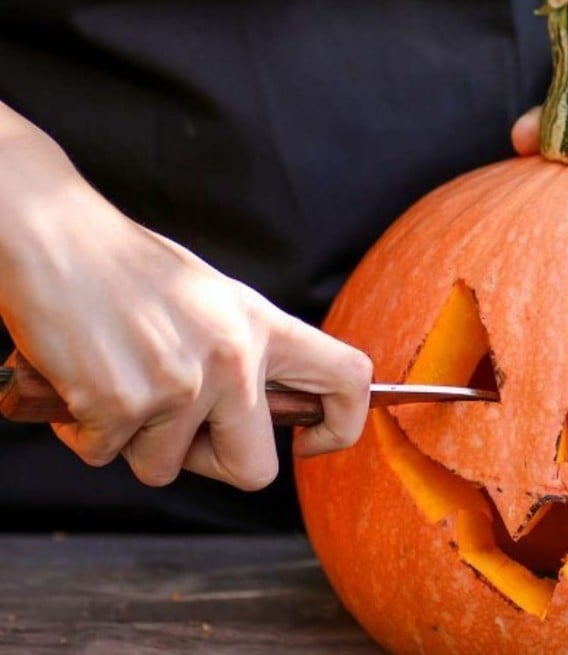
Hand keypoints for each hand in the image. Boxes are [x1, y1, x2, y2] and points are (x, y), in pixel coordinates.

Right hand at [0, 121, 372, 489]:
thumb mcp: (208, 301)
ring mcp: (180, 385)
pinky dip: (83, 430)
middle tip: (175, 433)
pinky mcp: (121, 405)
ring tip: (112, 381)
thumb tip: (256, 415)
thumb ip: (241, 354)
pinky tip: (76, 381)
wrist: (48, 234)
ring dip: (132, 442)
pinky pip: (105, 453)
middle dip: (211, 464)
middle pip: (255, 470)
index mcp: (261, 326)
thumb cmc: (122, 269)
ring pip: (164, 467)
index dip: (341, 425)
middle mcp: (233, 359)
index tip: (307, 440)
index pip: (349, 379)